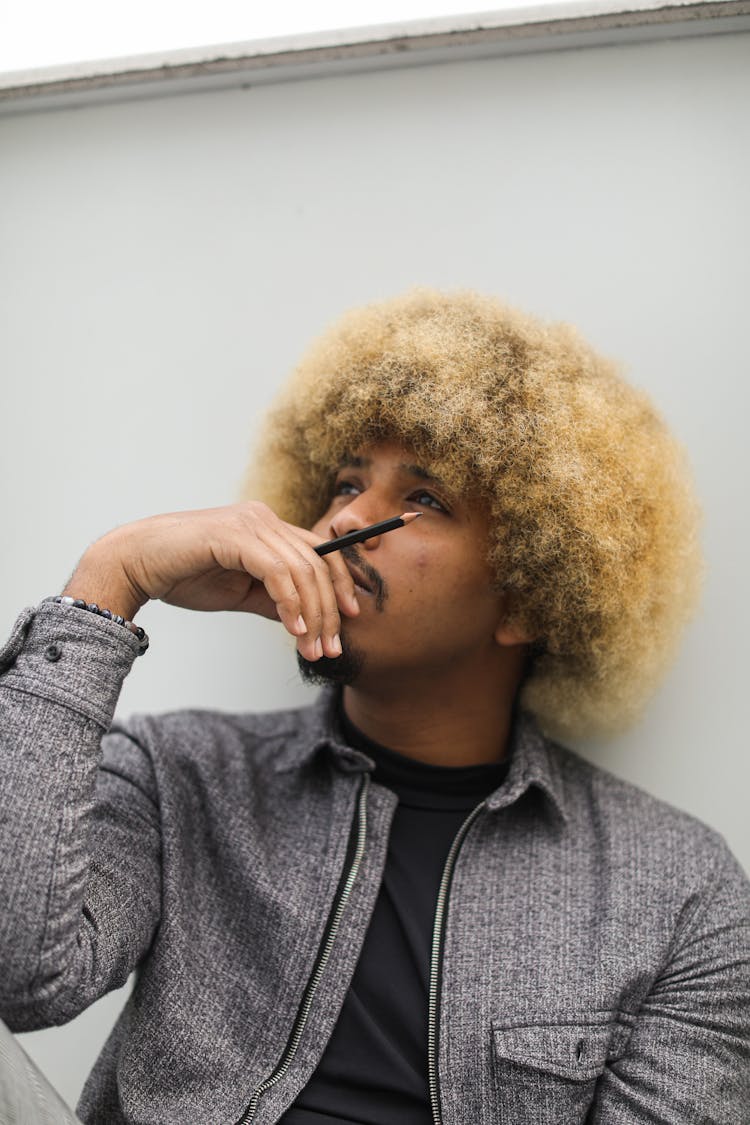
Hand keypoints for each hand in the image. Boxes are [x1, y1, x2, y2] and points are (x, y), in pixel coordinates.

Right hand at [62, 502, 359, 661]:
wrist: (134, 564)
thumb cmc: (183, 576)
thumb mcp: (240, 593)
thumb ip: (273, 600)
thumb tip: (306, 619)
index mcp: (268, 528)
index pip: (320, 554)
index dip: (341, 585)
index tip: (351, 619)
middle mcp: (264, 519)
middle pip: (317, 564)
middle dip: (329, 611)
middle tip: (331, 649)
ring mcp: (250, 523)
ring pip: (302, 570)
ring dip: (313, 614)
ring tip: (312, 647)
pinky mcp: (234, 536)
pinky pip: (276, 572)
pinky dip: (290, 602)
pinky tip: (293, 629)